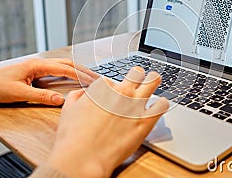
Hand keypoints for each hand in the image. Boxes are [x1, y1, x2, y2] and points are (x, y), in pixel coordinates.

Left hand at [0, 58, 98, 104]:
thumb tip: (62, 100)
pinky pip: (55, 71)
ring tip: (90, 78)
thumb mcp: (19, 94)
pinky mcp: (33, 72)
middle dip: (83, 70)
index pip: (65, 69)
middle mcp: (38, 63)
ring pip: (62, 66)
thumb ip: (41, 97)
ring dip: (76, 71)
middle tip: (98, 78)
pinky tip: (72, 79)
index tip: (94, 81)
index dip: (81, 75)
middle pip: (67, 64)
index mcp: (36, 66)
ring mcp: (36, 67)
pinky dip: (67, 74)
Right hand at [45, 67, 168, 177]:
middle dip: (136, 76)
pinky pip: (162, 104)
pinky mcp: (146, 120)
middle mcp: (121, 91)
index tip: (113, 96)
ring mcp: (135, 104)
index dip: (113, 89)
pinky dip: (161, 104)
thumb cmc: (73, 137)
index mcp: (103, 86)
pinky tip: (158, 106)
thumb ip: (77, 96)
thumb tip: (83, 94)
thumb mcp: (68, 109)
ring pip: (153, 81)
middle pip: (137, 72)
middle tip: (137, 82)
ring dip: (153, 81)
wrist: (82, 158)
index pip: (113, 79)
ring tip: (153, 84)